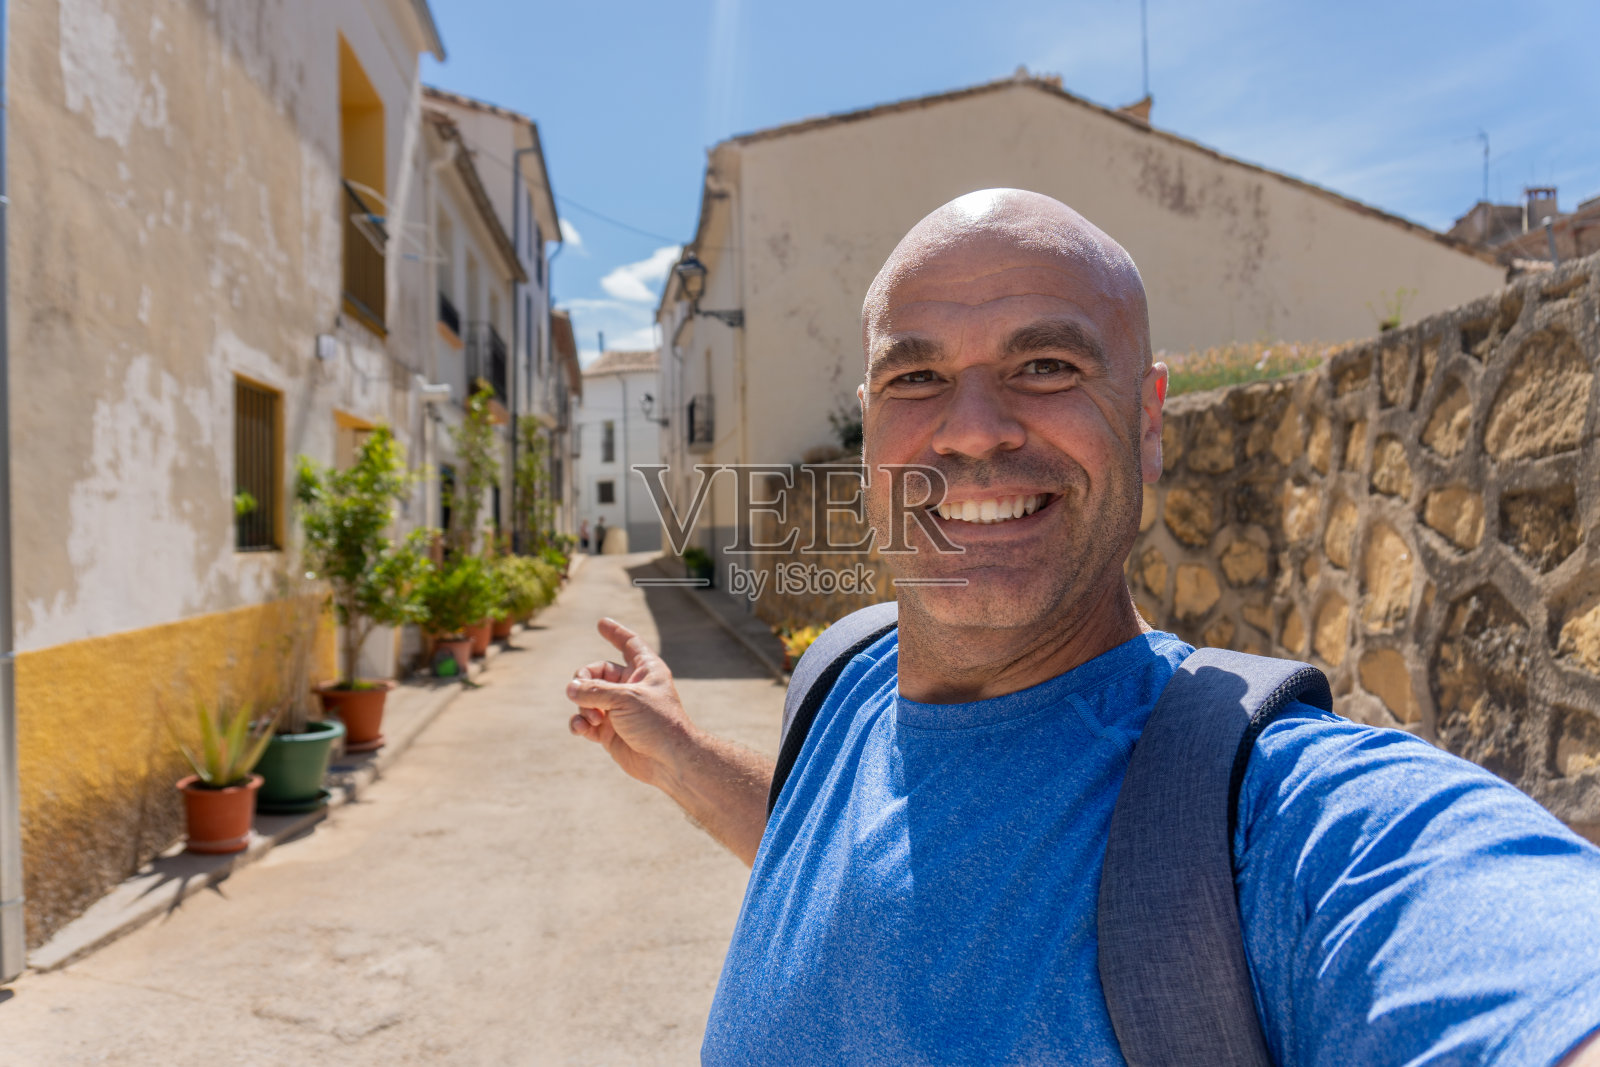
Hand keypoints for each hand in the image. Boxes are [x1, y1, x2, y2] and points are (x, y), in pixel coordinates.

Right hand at [565, 617, 694, 787]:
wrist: (669, 762)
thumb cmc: (657, 723)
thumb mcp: (626, 698)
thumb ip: (595, 690)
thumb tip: (570, 689)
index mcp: (646, 670)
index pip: (629, 644)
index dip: (616, 633)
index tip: (602, 622)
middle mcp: (631, 688)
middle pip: (596, 673)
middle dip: (584, 682)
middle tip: (581, 695)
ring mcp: (618, 710)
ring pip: (587, 698)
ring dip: (583, 707)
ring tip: (593, 720)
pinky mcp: (609, 732)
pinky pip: (584, 722)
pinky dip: (579, 724)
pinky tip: (581, 729)